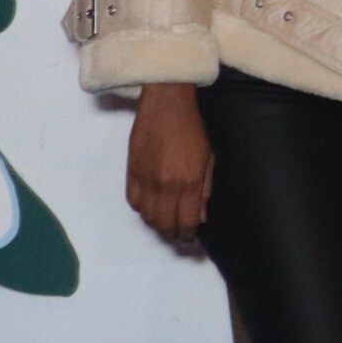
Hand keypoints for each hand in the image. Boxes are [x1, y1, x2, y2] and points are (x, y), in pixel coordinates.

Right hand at [126, 83, 211, 246]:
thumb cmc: (195, 127)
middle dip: (172, 234)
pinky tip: (150, 205)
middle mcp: (165, 185)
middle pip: (164, 224)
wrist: (167, 103)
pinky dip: (141, 208)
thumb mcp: (210, 157)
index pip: (186, 221)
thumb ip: (205, 189)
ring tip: (165, 222)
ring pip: (147, 216)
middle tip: (178, 234)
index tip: (189, 238)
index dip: (187, 235)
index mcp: (188, 182)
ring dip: (156, 223)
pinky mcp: (131, 171)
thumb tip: (202, 215)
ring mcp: (146, 179)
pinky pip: (133, 200)